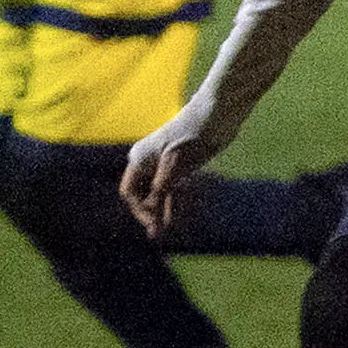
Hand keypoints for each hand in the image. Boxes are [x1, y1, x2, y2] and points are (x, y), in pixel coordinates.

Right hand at [120, 114, 214, 238]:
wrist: (218, 113)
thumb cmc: (193, 132)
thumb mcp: (175, 162)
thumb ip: (161, 187)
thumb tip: (151, 211)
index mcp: (139, 158)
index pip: (129, 192)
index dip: (139, 210)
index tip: (153, 224)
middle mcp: (148, 161)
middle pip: (141, 194)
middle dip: (148, 214)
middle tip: (157, 235)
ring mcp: (164, 164)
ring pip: (157, 194)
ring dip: (160, 212)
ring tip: (163, 232)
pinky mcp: (182, 165)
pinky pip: (171, 190)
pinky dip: (171, 203)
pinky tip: (174, 218)